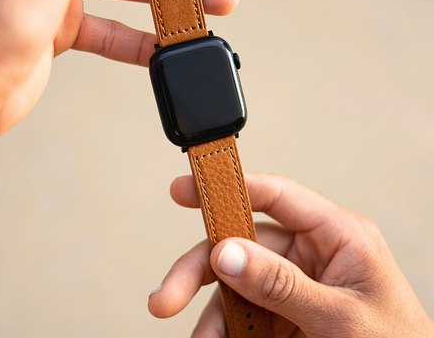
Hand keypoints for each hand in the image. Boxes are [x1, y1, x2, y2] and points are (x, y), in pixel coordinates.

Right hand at [148, 173, 433, 336]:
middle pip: (242, 243)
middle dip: (201, 269)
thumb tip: (227, 253)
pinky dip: (225, 329)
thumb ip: (282, 284)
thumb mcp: (342, 317)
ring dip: (212, 313)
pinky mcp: (286, 312)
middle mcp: (310, 252)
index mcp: (336, 233)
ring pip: (236, 282)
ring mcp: (295, 283)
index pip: (274, 195)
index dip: (228, 187)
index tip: (185, 188)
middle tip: (167, 296)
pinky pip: (245, 311)